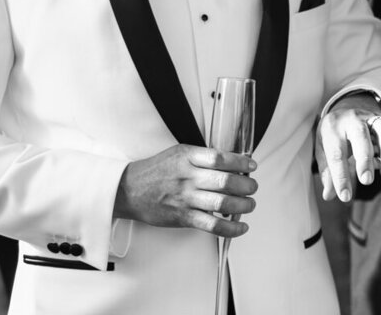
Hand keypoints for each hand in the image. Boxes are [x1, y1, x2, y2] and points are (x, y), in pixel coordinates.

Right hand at [113, 144, 257, 237]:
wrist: (128, 190)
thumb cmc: (156, 171)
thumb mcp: (179, 153)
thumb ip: (203, 157)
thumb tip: (233, 162)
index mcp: (188, 157)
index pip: (220, 158)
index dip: (240, 162)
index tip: (251, 166)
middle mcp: (188, 177)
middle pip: (226, 181)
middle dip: (247, 185)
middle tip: (252, 187)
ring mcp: (186, 198)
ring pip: (222, 202)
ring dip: (243, 205)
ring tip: (250, 204)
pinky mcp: (183, 217)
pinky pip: (211, 225)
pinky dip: (230, 228)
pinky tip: (241, 227)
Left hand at [316, 93, 380, 202]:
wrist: (345, 112)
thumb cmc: (334, 138)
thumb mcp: (325, 154)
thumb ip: (328, 175)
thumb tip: (329, 196)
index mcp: (333, 127)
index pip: (335, 153)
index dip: (340, 177)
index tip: (345, 197)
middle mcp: (353, 118)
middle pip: (359, 134)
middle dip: (364, 158)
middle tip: (366, 180)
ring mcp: (373, 115)